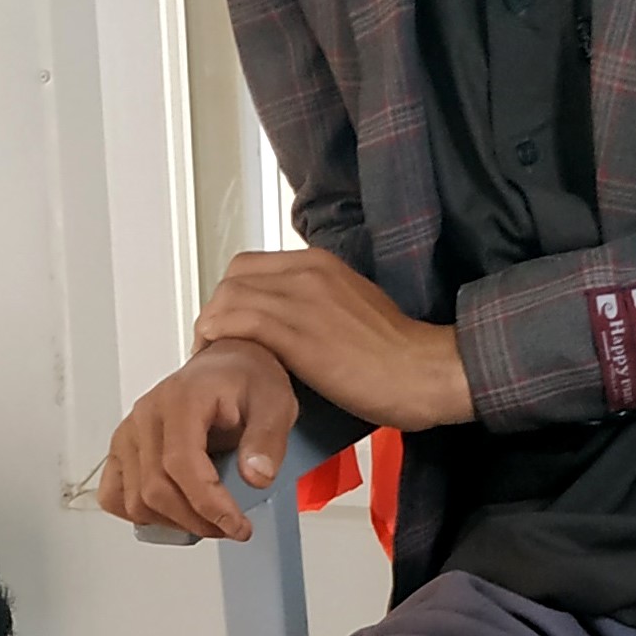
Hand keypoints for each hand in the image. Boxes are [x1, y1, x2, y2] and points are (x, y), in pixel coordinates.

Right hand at [99, 339, 297, 540]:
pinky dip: (140, 514)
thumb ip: (267, 439)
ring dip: (173, 522)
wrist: (229, 367)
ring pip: (135, 500)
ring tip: (207, 520)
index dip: (208, 503)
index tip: (236, 525)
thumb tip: (256, 476)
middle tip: (229, 527)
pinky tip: (171, 513)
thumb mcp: (275, 403)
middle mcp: (147, 415)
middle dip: (196, 520)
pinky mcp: (122, 449)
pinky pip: (114, 494)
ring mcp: (129, 433)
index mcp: (181, 399)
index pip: (181, 463)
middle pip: (155, 489)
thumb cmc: (246, 380)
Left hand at [193, 249, 472, 431]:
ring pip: (229, 298)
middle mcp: (308, 272)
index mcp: (321, 263)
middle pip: (234, 277)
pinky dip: (218, 339)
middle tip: (213, 343)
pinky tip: (220, 359)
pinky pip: (237, 323)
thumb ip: (319, 305)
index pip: (251, 265)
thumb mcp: (354, 307)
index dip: (231, 295)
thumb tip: (290, 324)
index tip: (227, 325)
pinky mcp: (298, 334)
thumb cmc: (396, 353)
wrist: (424, 371)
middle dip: (215, 309)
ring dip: (211, 328)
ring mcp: (302, 300)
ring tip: (212, 357)